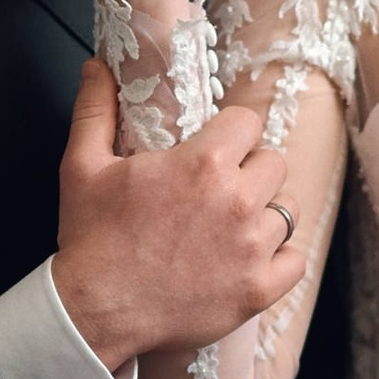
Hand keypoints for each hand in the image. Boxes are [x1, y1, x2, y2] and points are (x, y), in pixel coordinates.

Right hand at [52, 61, 304, 370]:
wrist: (95, 310)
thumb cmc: (92, 239)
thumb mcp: (83, 166)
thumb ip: (95, 110)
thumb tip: (98, 67)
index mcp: (204, 163)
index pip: (249, 122)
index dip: (232, 133)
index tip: (216, 148)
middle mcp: (239, 200)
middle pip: (274, 163)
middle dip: (251, 171)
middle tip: (221, 191)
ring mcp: (253, 248)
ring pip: (287, 211)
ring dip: (265, 214)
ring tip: (234, 226)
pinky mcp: (259, 290)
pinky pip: (295, 262)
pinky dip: (279, 260)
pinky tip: (251, 259)